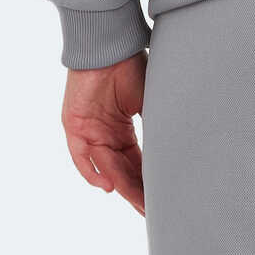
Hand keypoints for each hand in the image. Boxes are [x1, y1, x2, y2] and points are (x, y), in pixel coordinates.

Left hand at [60, 51, 147, 216]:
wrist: (109, 43)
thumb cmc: (130, 66)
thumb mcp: (150, 99)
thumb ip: (158, 123)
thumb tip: (180, 143)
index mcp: (123, 129)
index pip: (137, 163)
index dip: (149, 181)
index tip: (163, 198)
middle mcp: (105, 135)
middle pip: (123, 170)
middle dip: (137, 191)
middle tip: (152, 210)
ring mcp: (89, 133)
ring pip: (107, 167)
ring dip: (122, 185)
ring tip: (139, 202)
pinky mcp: (74, 128)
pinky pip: (82, 158)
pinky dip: (94, 173)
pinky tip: (110, 186)